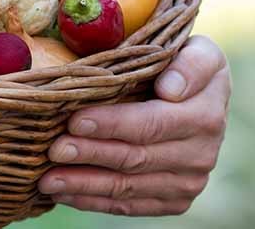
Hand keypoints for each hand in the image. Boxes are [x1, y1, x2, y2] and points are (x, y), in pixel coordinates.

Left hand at [39, 35, 230, 215]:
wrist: (200, 96)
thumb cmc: (183, 62)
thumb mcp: (197, 49)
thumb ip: (191, 64)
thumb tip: (170, 90)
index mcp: (206, 112)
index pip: (152, 122)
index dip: (112, 124)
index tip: (76, 120)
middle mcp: (203, 152)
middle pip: (135, 157)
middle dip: (90, 154)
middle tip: (54, 150)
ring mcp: (189, 181)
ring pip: (128, 187)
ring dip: (84, 184)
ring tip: (48, 179)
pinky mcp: (175, 201)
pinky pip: (130, 206)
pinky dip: (94, 201)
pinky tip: (64, 193)